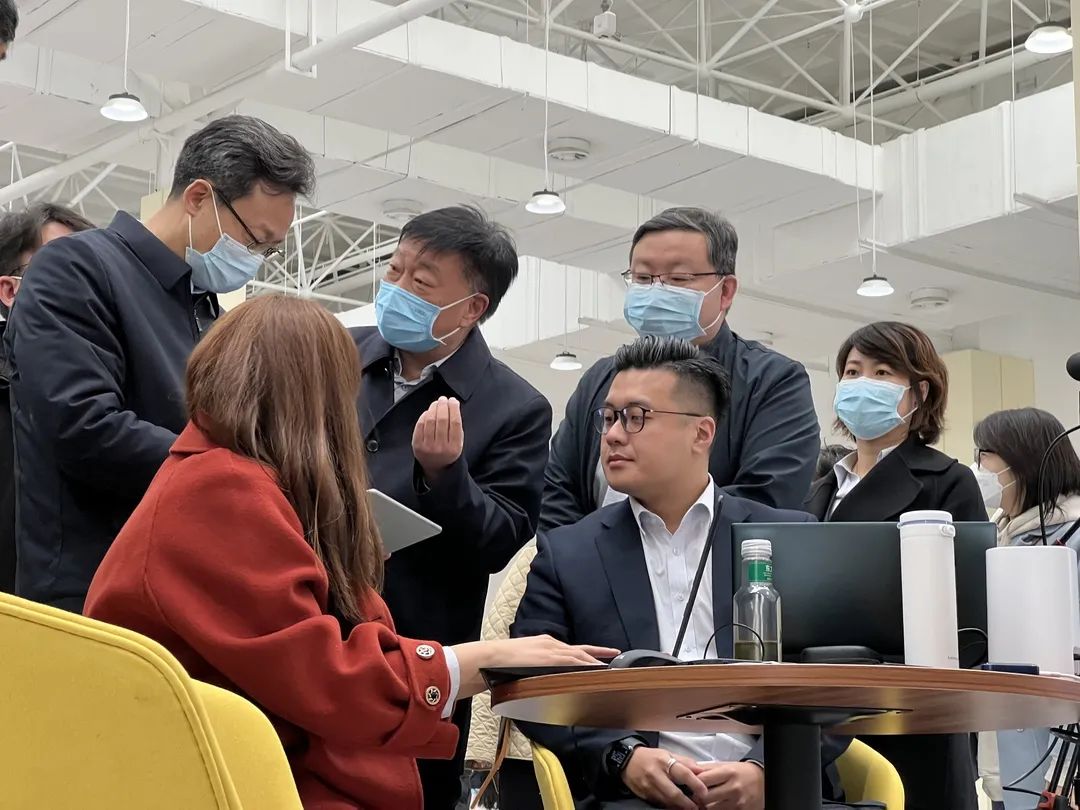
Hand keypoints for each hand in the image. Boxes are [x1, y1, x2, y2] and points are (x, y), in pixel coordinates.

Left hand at [412, 396, 462, 480]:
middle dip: (443, 406)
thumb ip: (456, 428)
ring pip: (430, 421)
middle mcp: (441, 448)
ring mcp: (427, 447)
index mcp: (454, 448)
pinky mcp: (417, 445)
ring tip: (437, 403)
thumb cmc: (448, 451)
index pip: (455, 423)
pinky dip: (424, 416)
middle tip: (444, 399)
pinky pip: (420, 425)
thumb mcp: (458, 443)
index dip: (454, 408)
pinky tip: (428, 412)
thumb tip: (451, 406)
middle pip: (442, 420)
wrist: (435, 467)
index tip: (453, 400)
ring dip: (434, 408)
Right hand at [484, 635, 618, 667]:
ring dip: (595, 661)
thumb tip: (539, 679)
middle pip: (580, 650)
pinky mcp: (549, 658)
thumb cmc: (500, 665)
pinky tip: (596, 670)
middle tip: (615, 656)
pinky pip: (573, 661)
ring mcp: (550, 650)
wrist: (489, 657)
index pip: (571, 649)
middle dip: (597, 654)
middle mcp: (550, 644)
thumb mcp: (521, 663)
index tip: (600, 656)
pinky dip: (585, 665)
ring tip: (610, 667)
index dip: (587, 652)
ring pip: (579, 655)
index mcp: (544, 645)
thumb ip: (534, 668)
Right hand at [622, 747, 707, 809]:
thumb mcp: (668, 754)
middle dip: (687, 803)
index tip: (704, 792)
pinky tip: (676, 806)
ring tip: (689, 808)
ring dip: (679, 806)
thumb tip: (701, 770)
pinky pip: (659, 803)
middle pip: (674, 793)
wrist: (627, 761)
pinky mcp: (644, 795)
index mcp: (664, 761)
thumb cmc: (651, 757)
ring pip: (667, 801)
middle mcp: (656, 774)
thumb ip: (685, 762)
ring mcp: (648, 786)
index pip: (683, 773)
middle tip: (697, 807)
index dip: (696, 784)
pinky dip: (669, 805)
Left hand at [697, 761, 763, 809]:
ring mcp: (738, 802)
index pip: (702, 780)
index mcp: (728, 772)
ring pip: (711, 809)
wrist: (763, 781)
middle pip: (705, 797)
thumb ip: (707, 768)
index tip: (692, 783)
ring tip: (707, 800)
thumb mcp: (726, 765)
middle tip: (697, 795)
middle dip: (698, 796)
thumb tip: (690, 771)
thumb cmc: (742, 772)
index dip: (694, 782)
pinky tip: (717, 804)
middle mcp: (733, 788)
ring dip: (707, 805)